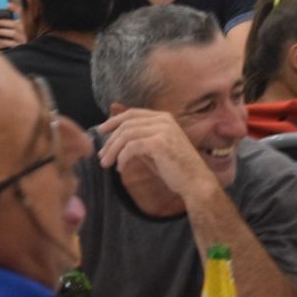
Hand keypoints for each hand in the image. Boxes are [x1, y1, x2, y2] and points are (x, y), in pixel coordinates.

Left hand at [96, 108, 214, 200]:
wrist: (195, 182)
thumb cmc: (174, 169)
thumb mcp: (154, 150)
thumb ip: (139, 140)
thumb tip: (115, 138)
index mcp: (163, 117)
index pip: (132, 113)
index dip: (113, 121)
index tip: (101, 131)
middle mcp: (163, 120)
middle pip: (126, 124)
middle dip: (110, 140)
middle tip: (102, 156)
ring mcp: (162, 130)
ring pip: (126, 135)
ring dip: (113, 150)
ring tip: (106, 163)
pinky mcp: (159, 143)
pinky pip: (131, 147)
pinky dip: (122, 158)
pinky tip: (120, 168)